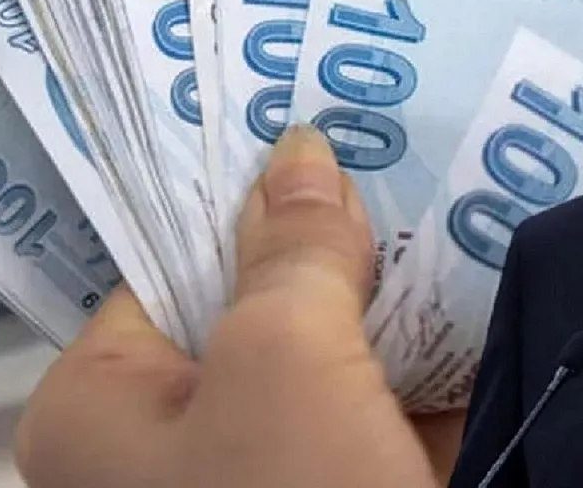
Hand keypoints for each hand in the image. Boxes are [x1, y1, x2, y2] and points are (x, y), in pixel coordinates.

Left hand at [14, 123, 465, 487]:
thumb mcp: (284, 362)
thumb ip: (292, 252)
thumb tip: (296, 152)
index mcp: (99, 407)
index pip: (165, 267)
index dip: (240, 198)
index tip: (311, 129)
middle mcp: (161, 449)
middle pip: (249, 310)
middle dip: (329, 245)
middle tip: (397, 151)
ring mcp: (254, 483)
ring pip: (324, 366)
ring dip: (389, 305)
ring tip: (454, 200)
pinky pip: (374, 421)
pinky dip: (425, 375)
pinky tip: (483, 300)